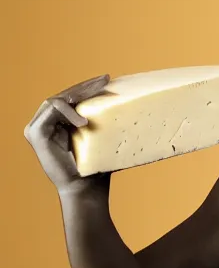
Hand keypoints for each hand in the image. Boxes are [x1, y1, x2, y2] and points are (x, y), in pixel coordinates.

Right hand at [24, 74, 110, 194]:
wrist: (86, 188)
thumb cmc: (98, 166)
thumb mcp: (104, 138)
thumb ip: (106, 121)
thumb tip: (135, 102)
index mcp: (61, 122)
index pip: (72, 97)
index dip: (88, 87)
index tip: (108, 79)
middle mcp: (47, 123)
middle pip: (65, 95)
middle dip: (86, 86)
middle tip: (106, 79)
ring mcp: (38, 127)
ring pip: (57, 99)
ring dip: (78, 95)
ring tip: (99, 96)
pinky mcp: (35, 133)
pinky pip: (51, 110)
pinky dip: (68, 112)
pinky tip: (83, 123)